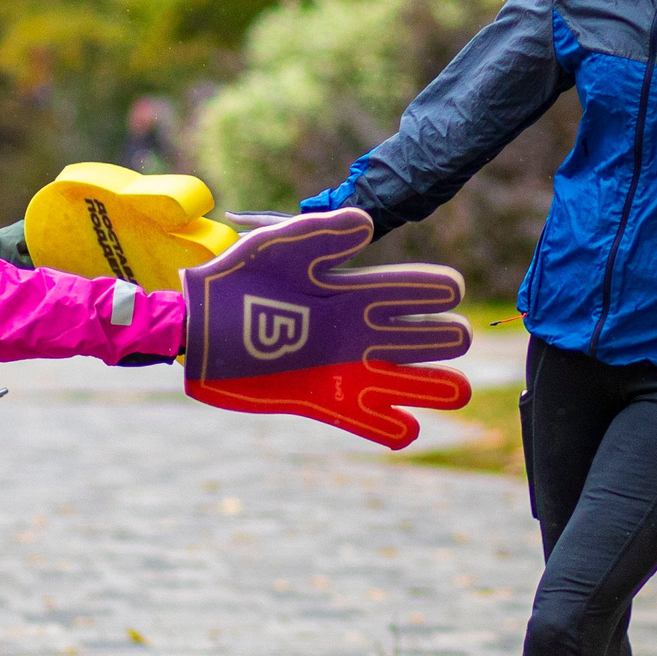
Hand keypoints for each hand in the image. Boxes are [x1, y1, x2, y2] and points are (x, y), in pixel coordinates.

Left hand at [181, 207, 472, 448]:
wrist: (199, 328)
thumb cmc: (236, 279)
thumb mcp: (277, 248)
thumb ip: (322, 236)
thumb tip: (367, 226)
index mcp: (351, 291)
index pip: (409, 290)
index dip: (434, 289)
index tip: (449, 290)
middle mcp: (355, 330)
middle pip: (417, 337)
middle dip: (442, 338)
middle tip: (456, 338)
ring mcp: (342, 367)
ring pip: (403, 381)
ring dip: (431, 387)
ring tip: (457, 392)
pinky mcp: (323, 400)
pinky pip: (367, 420)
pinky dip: (391, 429)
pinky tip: (409, 429)